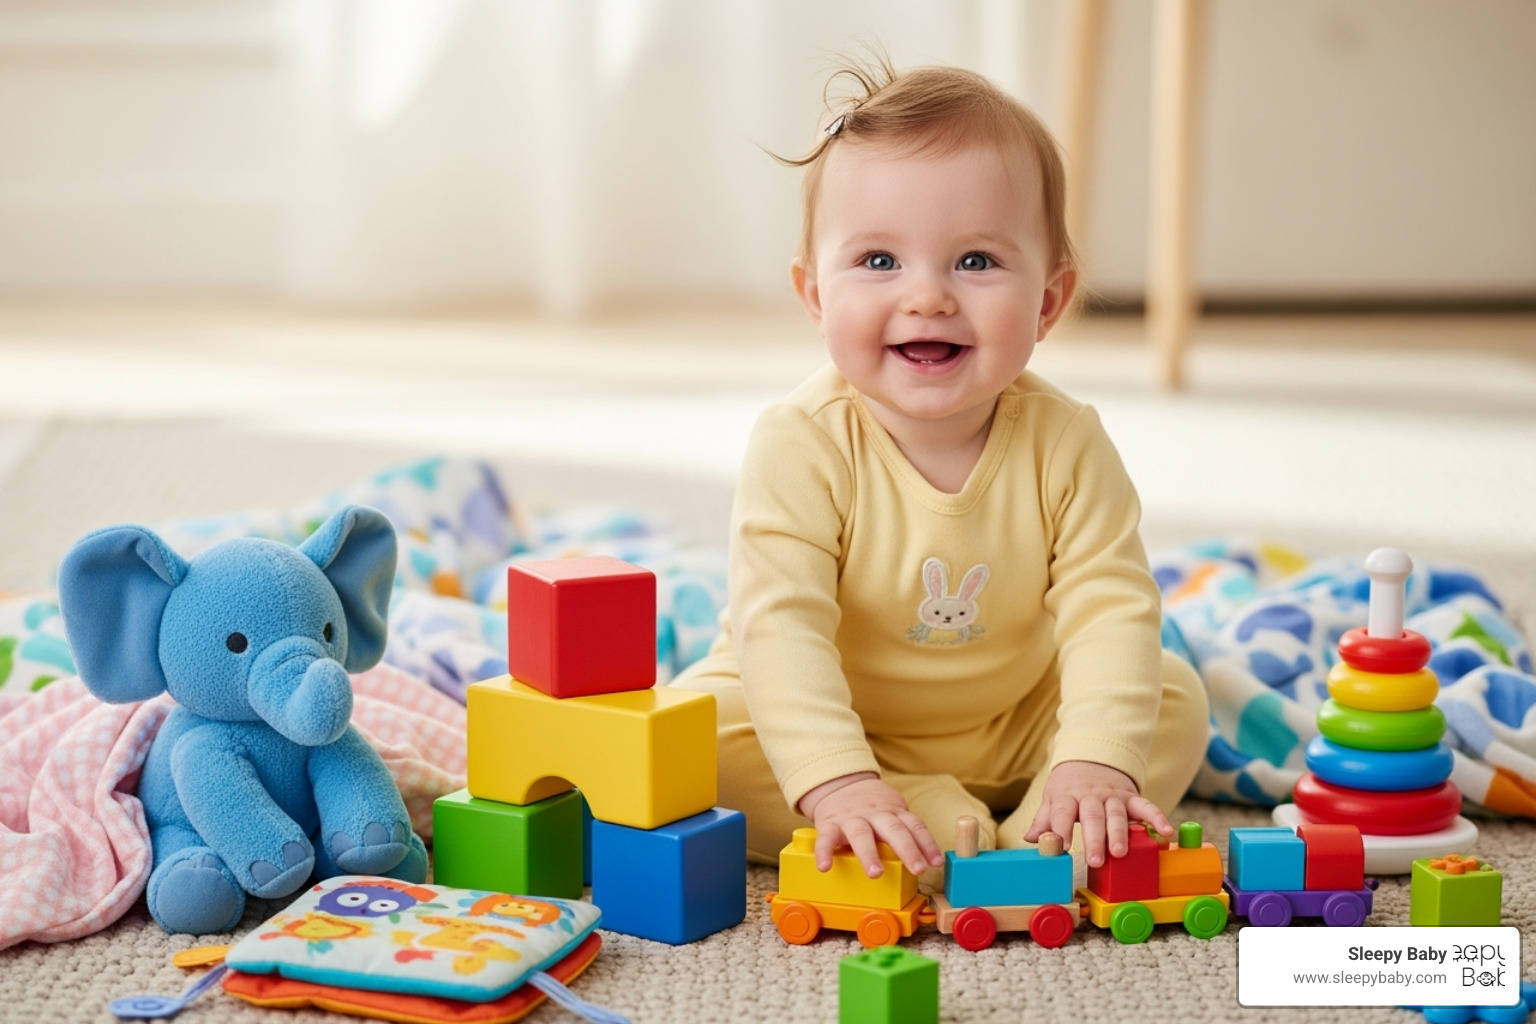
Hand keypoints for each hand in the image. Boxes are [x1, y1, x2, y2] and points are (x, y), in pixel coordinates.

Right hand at [798, 773, 945, 878]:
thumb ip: (905, 830)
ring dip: (869, 854)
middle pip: (894, 830)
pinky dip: (824, 852)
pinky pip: (826, 838)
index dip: (927, 843)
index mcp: (893, 812)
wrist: (840, 783)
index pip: (914, 826)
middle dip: (907, 849)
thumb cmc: (873, 807)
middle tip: (918, 869)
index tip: (935, 862)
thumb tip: (927, 858)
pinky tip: (824, 867)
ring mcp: (852, 818)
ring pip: (861, 834)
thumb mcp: (892, 811)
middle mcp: (875, 814)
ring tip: (876, 873)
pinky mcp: (830, 824)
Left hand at [1021, 760, 1172, 867]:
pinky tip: (1166, 831)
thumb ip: (1044, 820)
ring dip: (1119, 833)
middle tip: (1094, 860)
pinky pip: (1146, 806)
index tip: (1061, 846)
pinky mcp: (1131, 797)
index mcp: (1067, 795)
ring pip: (1116, 814)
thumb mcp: (1052, 798)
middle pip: (1092, 816)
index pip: (1062, 811)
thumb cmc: (1069, 786)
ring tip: (1120, 853)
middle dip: (1094, 839)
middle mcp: (1091, 795)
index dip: (1060, 827)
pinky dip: (1157, 818)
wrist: (1091, 758)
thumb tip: (1031, 839)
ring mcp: (1113, 795)